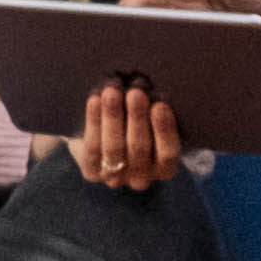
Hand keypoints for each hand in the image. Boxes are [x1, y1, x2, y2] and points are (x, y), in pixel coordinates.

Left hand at [63, 79, 184, 195]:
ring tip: (112, 92)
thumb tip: (152, 82)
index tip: (160, 105)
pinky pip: (92, 147)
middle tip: (135, 93)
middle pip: (139, 149)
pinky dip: (94, 121)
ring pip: (114, 148)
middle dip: (137, 118)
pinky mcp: (92, 172)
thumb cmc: (136, 120)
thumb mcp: (150, 117)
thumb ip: (155, 107)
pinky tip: (95, 100)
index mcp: (165, 167)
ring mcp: (116, 178)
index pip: (168, 153)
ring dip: (113, 117)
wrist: (103, 133)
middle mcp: (142, 178)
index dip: (164, 130)